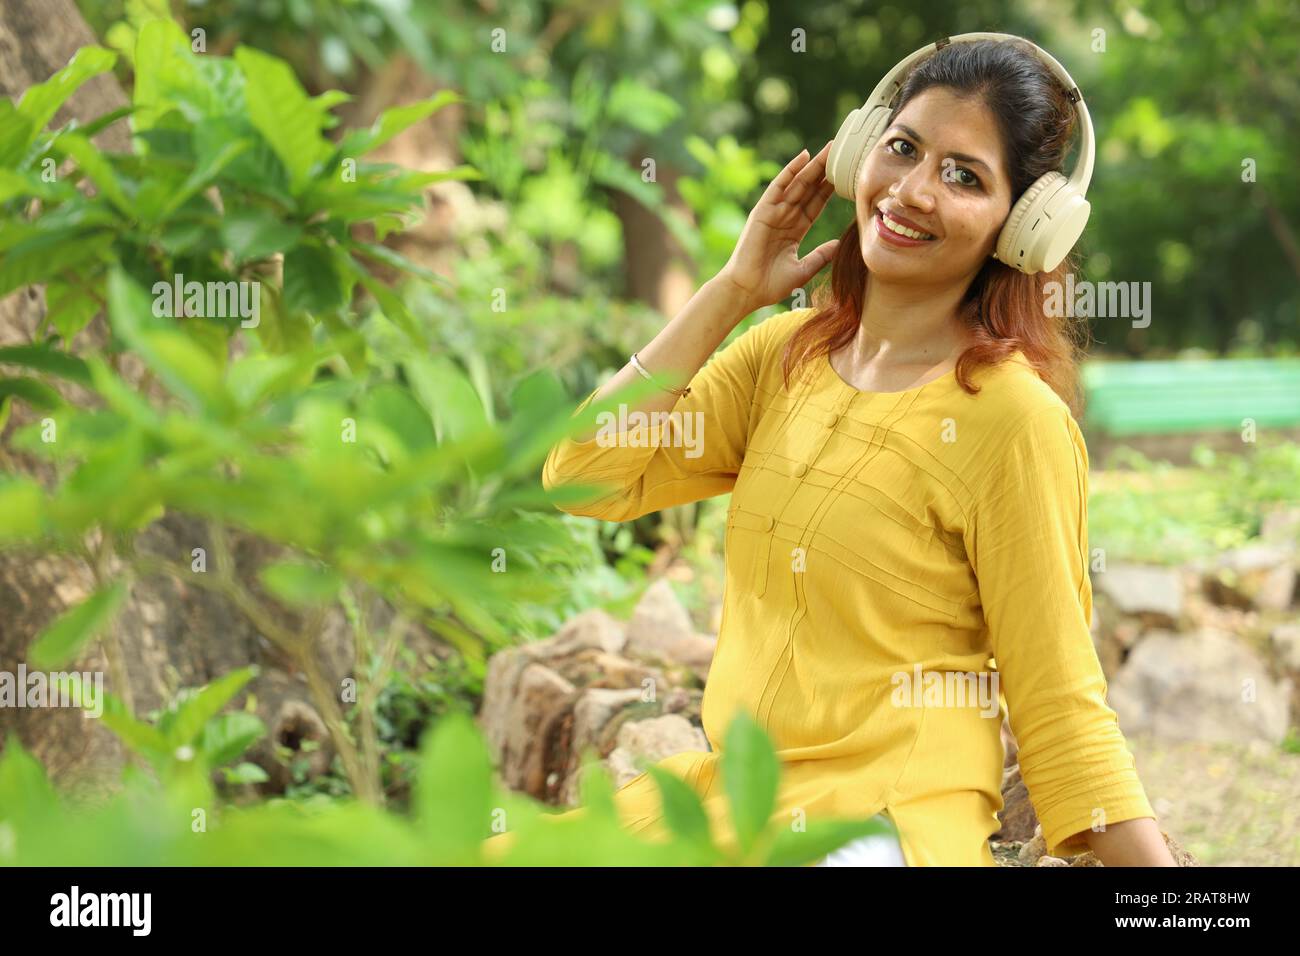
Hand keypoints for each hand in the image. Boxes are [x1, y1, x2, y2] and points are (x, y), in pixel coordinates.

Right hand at [717, 141, 841, 311]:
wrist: (747, 291)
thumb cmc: (770, 284)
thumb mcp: (803, 269)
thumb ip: (820, 256)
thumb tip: (839, 244)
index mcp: (794, 229)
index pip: (816, 203)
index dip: (831, 188)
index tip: (848, 174)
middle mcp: (785, 217)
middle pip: (810, 189)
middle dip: (826, 171)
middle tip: (843, 151)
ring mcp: (774, 212)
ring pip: (798, 183)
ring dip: (814, 165)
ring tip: (830, 148)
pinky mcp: (763, 211)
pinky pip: (779, 186)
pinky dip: (790, 170)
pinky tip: (804, 156)